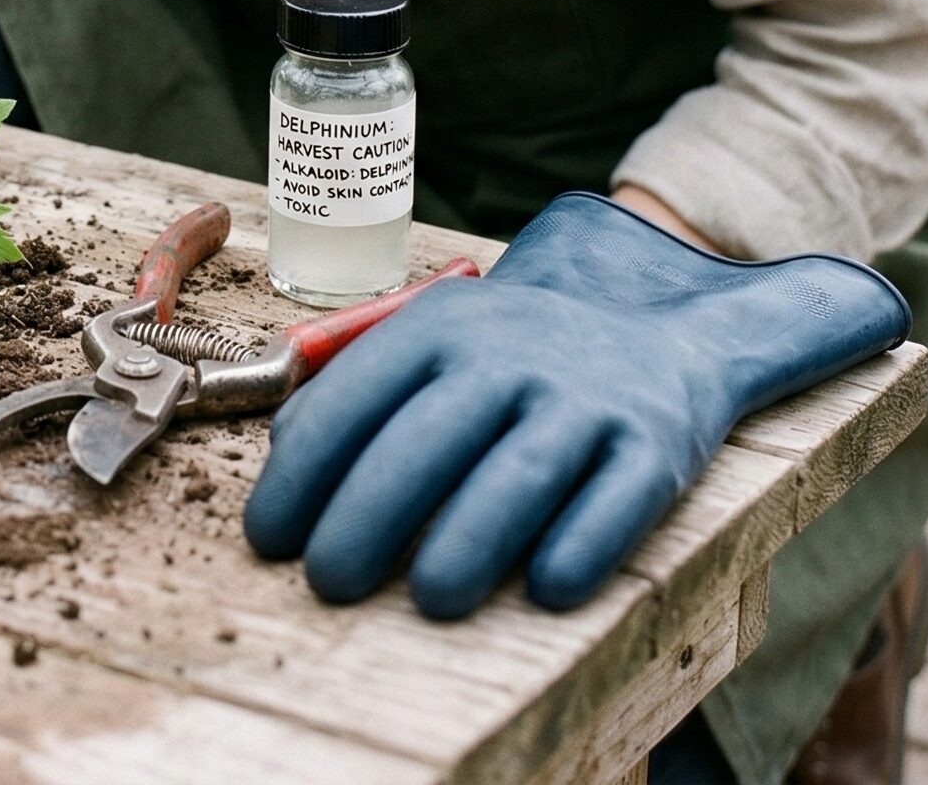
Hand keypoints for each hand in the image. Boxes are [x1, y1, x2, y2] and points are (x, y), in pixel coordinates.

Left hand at [243, 192, 908, 617]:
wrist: (658, 330)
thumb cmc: (513, 359)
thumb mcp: (436, 342)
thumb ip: (359, 388)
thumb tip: (284, 453)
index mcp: (443, 328)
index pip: (357, 395)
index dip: (305, 471)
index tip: (269, 537)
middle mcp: (512, 356)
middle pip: (429, 437)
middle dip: (367, 513)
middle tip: (328, 581)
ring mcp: (585, 401)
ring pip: (521, 473)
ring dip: (470, 539)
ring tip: (428, 599)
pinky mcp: (655, 448)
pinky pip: (617, 501)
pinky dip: (582, 545)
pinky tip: (546, 588)